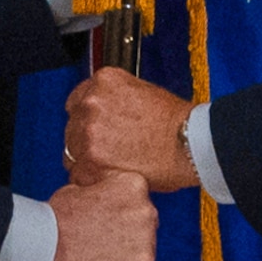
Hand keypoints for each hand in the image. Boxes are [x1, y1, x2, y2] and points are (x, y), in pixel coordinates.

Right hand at [45, 170, 157, 260]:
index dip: (122, 220)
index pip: (138, 205)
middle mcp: (146, 213)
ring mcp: (145, 247)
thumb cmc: (53, 221)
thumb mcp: (79, 189)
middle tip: (102, 251)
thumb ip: (102, 195)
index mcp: (133, 186)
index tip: (109, 230)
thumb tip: (104, 204)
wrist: (41, 249)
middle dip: (128, 243)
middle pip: (145, 233)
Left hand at [65, 67, 198, 192]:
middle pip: (72, 126)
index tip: (96, 130)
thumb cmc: (175, 122)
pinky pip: (77, 174)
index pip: (77, 101)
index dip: (87, 119)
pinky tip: (111, 176)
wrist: (190, 144)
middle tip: (110, 151)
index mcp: (103, 81)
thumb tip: (101, 113)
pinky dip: (91, 179)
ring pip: (71, 151)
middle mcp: (91, 102)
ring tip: (114, 165)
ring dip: (88, 160)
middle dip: (87, 139)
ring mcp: (89, 131)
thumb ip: (114, 99)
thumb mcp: (142, 91)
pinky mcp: (92, 160)